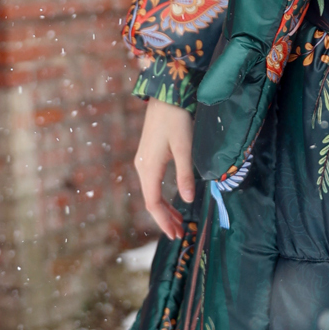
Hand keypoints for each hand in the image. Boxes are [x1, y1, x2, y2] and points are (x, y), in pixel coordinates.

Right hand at [133, 98, 194, 238]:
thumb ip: (185, 175)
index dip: (164, 221)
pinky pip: (152, 182)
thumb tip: (187, 201)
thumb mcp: (185, 148)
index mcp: (149, 168)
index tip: (175, 234)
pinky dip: (161, 196)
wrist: (165, 95)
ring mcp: (143, 161)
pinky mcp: (147, 155)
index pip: (153, 203)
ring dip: (164, 208)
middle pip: (151, 200)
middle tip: (179, 232)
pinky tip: (171, 200)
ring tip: (178, 221)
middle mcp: (142, 167)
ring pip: (151, 192)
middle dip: (164, 218)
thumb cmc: (176, 119)